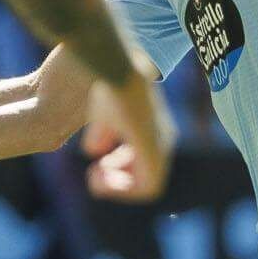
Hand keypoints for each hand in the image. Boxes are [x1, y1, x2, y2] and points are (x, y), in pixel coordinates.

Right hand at [82, 65, 174, 201]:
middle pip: (145, 179)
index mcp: (154, 132)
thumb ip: (102, 135)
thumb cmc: (109, 87)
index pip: (143, 164)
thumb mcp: (103, 115)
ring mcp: (160, 147)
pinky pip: (148, 187)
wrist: (117, 70)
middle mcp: (162, 141)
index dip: (120, 171)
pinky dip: (124, 188)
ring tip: (96, 172)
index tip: (100, 164)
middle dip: (117, 181)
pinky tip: (101, 173)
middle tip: (95, 171)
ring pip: (148, 186)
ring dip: (119, 187)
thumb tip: (94, 151)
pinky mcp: (154, 150)